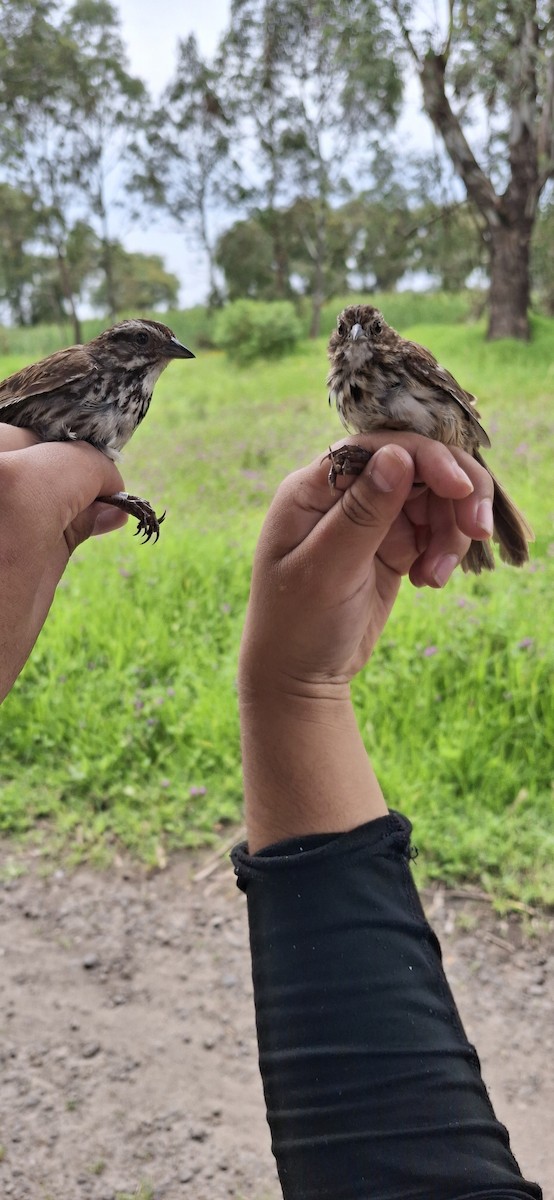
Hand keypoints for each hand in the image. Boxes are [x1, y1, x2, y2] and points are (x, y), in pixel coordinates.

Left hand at [0, 426, 126, 702]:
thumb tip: (105, 511)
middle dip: (44, 475)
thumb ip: (66, 535)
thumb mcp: (31, 597)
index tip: (103, 504)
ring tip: (3, 535)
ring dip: (3, 479)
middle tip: (52, 521)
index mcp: (15, 493)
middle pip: (23, 440)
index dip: (98, 484)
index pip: (76, 461)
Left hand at [240, 432, 493, 694]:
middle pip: (416, 466)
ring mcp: (370, 518)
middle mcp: (343, 494)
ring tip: (436, 577)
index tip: (460, 488)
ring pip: (433, 498)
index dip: (427, 459)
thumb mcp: (327, 571)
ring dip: (450, 531)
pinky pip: (434, 529)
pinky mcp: (391, 544)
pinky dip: (443, 550)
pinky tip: (429, 581)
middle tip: (479, 531)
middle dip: (454, 494)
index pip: (379, 449)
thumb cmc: (298, 625)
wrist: (300, 677)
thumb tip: (399, 455)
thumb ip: (362, 514)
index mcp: (312, 489)